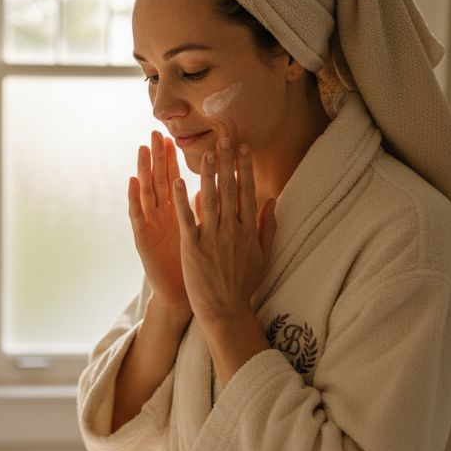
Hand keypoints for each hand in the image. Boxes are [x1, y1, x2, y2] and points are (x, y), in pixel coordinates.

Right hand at [128, 131, 191, 317]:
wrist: (183, 295)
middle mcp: (162, 216)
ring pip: (147, 192)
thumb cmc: (197, 268)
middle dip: (158, 157)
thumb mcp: (203, 236)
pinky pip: (138, 216)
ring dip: (145, 170)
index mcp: (177, 214)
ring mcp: (151, 226)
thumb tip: (208, 192)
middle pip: (159, 181)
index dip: (175, 160)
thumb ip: (205, 213)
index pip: (176, 180)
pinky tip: (133, 180)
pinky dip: (134, 198)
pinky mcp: (144, 239)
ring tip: (143, 148)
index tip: (176, 138)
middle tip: (156, 133)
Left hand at [173, 138, 276, 325]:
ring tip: (205, 154)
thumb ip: (267, 227)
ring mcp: (212, 238)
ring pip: (210, 200)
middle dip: (227, 163)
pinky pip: (187, 219)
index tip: (243, 149)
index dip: (244, 169)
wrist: (225, 310)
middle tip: (225, 139)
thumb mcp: (263, 255)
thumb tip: (272, 201)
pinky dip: (183, 200)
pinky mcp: (193, 247)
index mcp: (248, 231)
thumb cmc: (243, 284)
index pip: (247, 192)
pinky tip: (178, 181)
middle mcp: (231, 230)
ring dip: (208, 175)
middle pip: (230, 190)